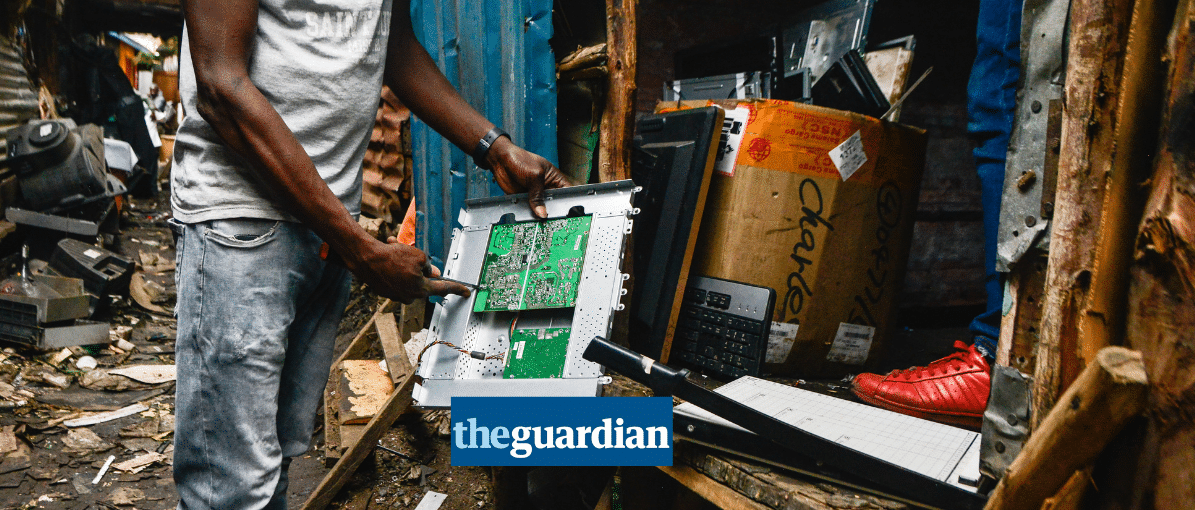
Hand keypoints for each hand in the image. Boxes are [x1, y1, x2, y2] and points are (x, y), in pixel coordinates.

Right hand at [347, 238, 470, 303]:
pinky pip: (396, 277)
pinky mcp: (386, 290)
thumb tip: (432, 272)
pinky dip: (395, 266)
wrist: (366, 258)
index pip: (444, 289)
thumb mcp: (418, 256)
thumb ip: (428, 265)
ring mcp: (396, 295)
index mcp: (421, 289)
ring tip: (396, 250)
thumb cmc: (392, 257)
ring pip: (408, 277)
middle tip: (411, 255)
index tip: (466, 292)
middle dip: (420, 267)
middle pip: (423, 281)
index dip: (457, 289)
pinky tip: (389, 254)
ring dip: (405, 264)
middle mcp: (409, 296)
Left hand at [485, 137, 572, 217]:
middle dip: (553, 211)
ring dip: (540, 214)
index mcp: (554, 179)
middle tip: (552, 218)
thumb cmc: (520, 159)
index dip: (568, 202)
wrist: (500, 160)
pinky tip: (530, 218)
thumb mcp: (534, 176)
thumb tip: (542, 212)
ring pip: (542, 209)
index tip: (567, 212)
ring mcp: (536, 195)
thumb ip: (538, 195)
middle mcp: (547, 188)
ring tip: (541, 221)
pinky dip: (528, 214)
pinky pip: (529, 210)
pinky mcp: (525, 200)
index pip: (567, 192)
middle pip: (555, 204)